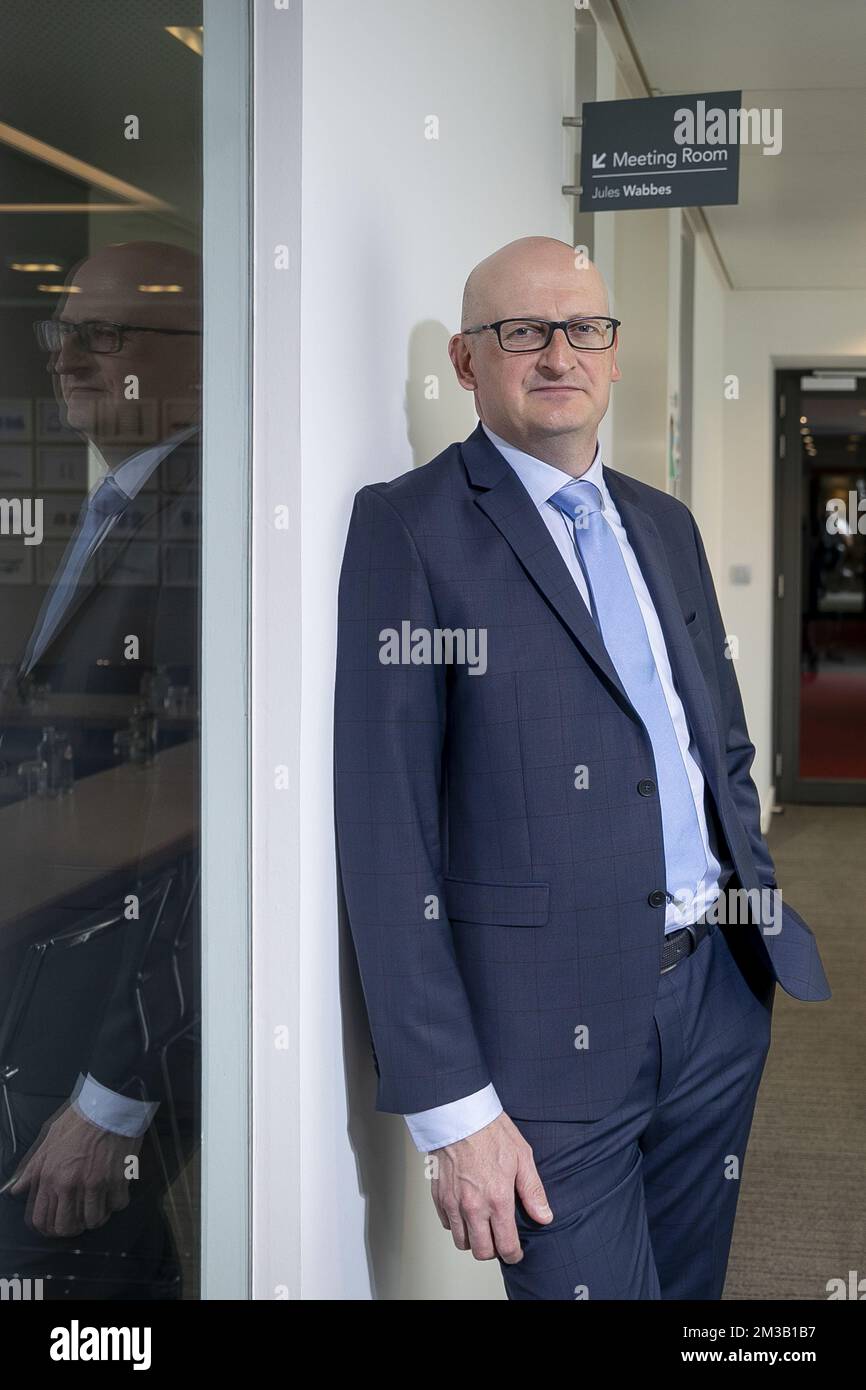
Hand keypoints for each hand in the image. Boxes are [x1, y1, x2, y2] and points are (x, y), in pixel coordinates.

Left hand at [0, 1103, 142, 1236]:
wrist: (109, 1106)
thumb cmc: (79, 1120)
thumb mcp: (48, 1140)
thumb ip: (32, 1169)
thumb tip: (16, 1190)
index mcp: (51, 1176)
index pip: (42, 1219)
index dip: (49, 1228)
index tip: (58, 1224)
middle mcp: (70, 1184)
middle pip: (67, 1227)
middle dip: (73, 1227)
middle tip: (79, 1218)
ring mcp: (95, 1184)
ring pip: (94, 1221)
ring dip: (97, 1216)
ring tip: (99, 1205)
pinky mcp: (117, 1180)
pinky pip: (117, 1206)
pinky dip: (117, 1203)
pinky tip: (114, 1192)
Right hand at [430, 1111, 551, 1262]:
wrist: (459, 1114)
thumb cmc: (490, 1131)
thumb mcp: (522, 1157)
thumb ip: (533, 1192)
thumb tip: (544, 1217)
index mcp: (497, 1199)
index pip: (506, 1245)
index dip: (514, 1254)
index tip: (515, 1251)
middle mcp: (473, 1206)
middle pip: (482, 1251)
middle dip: (493, 1251)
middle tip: (499, 1239)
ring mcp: (453, 1202)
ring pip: (461, 1242)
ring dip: (473, 1239)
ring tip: (482, 1225)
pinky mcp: (439, 1196)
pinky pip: (447, 1224)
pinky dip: (457, 1223)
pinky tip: (466, 1210)